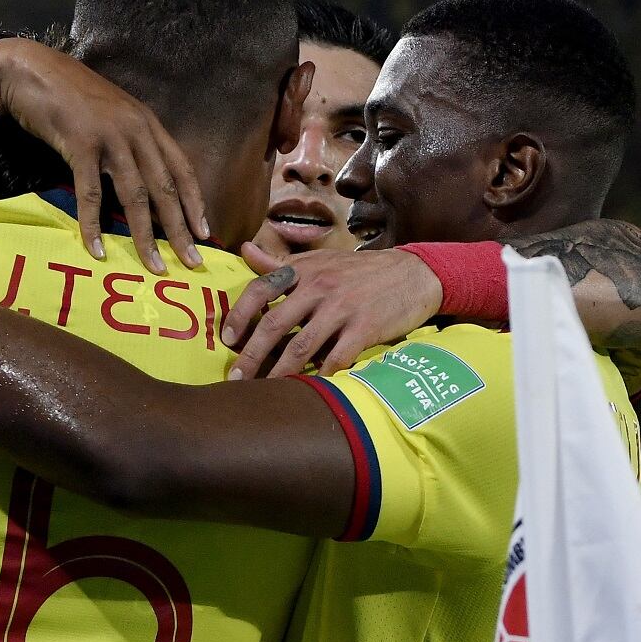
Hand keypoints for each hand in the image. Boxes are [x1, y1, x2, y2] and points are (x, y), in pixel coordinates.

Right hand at [0, 39, 208, 273]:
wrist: (32, 70)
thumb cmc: (70, 96)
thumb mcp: (112, 115)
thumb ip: (131, 141)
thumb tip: (143, 179)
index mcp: (147, 124)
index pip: (181, 168)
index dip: (195, 202)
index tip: (204, 232)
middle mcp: (136, 130)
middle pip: (165, 188)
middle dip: (180, 229)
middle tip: (191, 261)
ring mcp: (109, 137)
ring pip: (135, 195)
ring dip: (145, 235)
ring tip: (153, 265)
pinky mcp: (80, 145)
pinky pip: (90, 193)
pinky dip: (94, 224)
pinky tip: (97, 249)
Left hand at [221, 245, 443, 378]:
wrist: (413, 273)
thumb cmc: (359, 270)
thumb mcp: (319, 260)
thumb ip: (279, 262)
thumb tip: (244, 250)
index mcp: (304, 270)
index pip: (260, 288)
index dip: (239, 314)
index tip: (227, 339)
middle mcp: (320, 287)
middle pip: (275, 324)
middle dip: (251, 355)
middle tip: (236, 378)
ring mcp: (343, 308)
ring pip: (301, 346)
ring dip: (279, 373)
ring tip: (265, 390)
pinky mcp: (365, 328)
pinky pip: (336, 358)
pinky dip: (320, 376)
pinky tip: (308, 390)